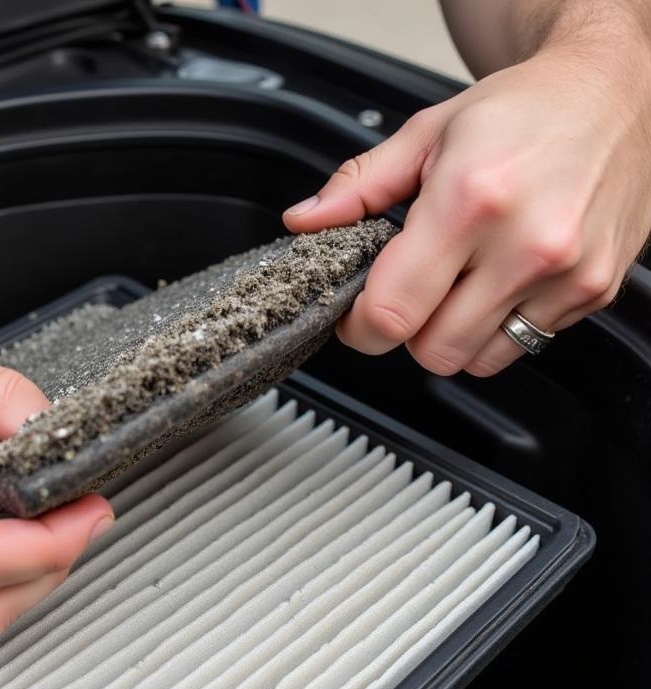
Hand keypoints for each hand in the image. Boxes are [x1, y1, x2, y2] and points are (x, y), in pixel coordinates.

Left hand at [283, 43, 650, 375]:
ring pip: (475, 361)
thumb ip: (359, 186)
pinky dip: (497, 330)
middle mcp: (525, 244)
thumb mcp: (427, 133)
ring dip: (452, 336)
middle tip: (410, 291)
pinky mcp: (594, 292)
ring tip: (459, 284)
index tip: (355, 314)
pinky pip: (521, 347)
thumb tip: (305, 221)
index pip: (391, 314)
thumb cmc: (523, 109)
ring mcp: (566, 274)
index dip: (359, 327)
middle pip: (431, 351)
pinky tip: (499, 283)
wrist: (617, 92)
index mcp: (470, 201)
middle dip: (406, 331)